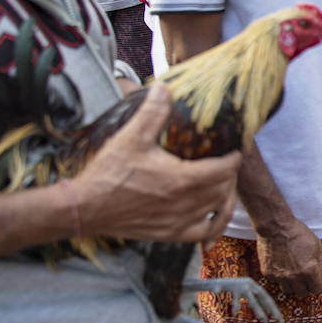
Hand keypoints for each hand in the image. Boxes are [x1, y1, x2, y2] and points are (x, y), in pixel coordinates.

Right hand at [72, 84, 238, 246]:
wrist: (86, 208)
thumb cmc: (109, 173)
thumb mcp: (131, 137)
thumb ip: (153, 112)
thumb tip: (164, 88)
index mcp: (183, 179)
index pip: (225, 168)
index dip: (234, 157)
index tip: (235, 148)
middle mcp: (187, 203)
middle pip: (224, 188)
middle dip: (229, 173)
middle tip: (225, 161)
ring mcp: (180, 221)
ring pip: (218, 209)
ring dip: (224, 194)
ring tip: (222, 182)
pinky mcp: (171, 234)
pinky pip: (205, 232)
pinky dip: (216, 224)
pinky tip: (215, 214)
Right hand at [255, 216, 321, 295]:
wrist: (275, 227)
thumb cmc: (298, 233)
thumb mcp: (316, 246)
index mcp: (309, 271)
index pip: (317, 290)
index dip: (318, 285)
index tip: (316, 279)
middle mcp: (294, 277)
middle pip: (302, 293)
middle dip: (306, 286)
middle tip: (305, 276)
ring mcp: (280, 276)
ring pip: (288, 290)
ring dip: (292, 284)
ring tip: (293, 272)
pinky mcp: (268, 273)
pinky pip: (276, 282)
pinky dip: (280, 277)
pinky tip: (282, 266)